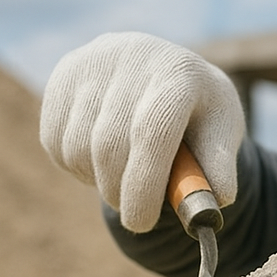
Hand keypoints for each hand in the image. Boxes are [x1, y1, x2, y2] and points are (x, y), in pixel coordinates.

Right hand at [40, 32, 245, 231]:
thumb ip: (219, 165)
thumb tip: (215, 197)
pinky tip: (101, 157)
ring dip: (97, 179)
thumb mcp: (222, 133)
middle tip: (135, 214)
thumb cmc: (199, 113)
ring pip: (77, 146)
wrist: (167, 72)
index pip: (152, 130)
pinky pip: (54, 139)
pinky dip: (74, 164)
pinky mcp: (63, 71)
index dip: (143, 183)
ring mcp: (92, 59)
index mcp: (179, 70)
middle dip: (118, 191)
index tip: (140, 222)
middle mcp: (133, 54)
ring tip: (124, 175)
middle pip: (109, 143)